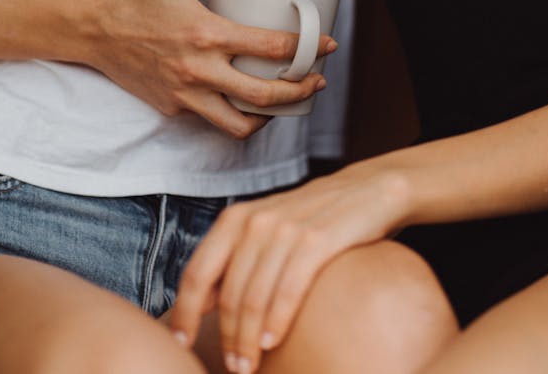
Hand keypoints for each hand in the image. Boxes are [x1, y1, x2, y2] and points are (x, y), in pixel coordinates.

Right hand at [79, 0, 335, 137]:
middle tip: (318, 80)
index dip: (309, 49)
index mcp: (205, 33)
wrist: (89, 25)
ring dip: (271, 117)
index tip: (328, 44)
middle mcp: (197, 70)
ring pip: (239, 124)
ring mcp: (183, 94)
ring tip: (287, 100)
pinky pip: (211, 118)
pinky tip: (247, 97)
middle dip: (301, 90)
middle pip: (265, 96)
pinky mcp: (171, 106)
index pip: (272, 49)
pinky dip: (235, 113)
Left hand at [171, 165, 410, 373]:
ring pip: (254, 298)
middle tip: (233, 368)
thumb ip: (234, 258)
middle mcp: (254, 222)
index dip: (184, 313)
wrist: (367, 191)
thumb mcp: (265, 228)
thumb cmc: (311, 218)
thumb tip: (203, 302)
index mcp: (234, 219)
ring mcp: (285, 230)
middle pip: (227, 295)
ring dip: (248, 340)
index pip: (196, 274)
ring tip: (249, 366)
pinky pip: (288, 290)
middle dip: (226, 339)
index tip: (180, 344)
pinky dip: (277, 321)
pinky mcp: (316, 241)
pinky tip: (271, 342)